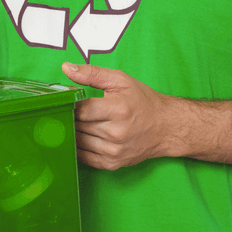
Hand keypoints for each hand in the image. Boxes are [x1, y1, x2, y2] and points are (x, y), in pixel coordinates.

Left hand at [63, 62, 177, 170]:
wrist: (165, 127)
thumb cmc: (142, 101)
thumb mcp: (120, 80)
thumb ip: (91, 73)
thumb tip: (66, 68)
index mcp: (118, 109)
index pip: (81, 110)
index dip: (71, 104)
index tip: (70, 100)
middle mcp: (116, 133)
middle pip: (78, 125)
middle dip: (72, 116)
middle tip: (72, 110)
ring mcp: (114, 151)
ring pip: (78, 141)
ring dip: (74, 131)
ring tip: (80, 122)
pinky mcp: (112, 164)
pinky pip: (83, 157)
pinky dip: (79, 147)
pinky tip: (83, 136)